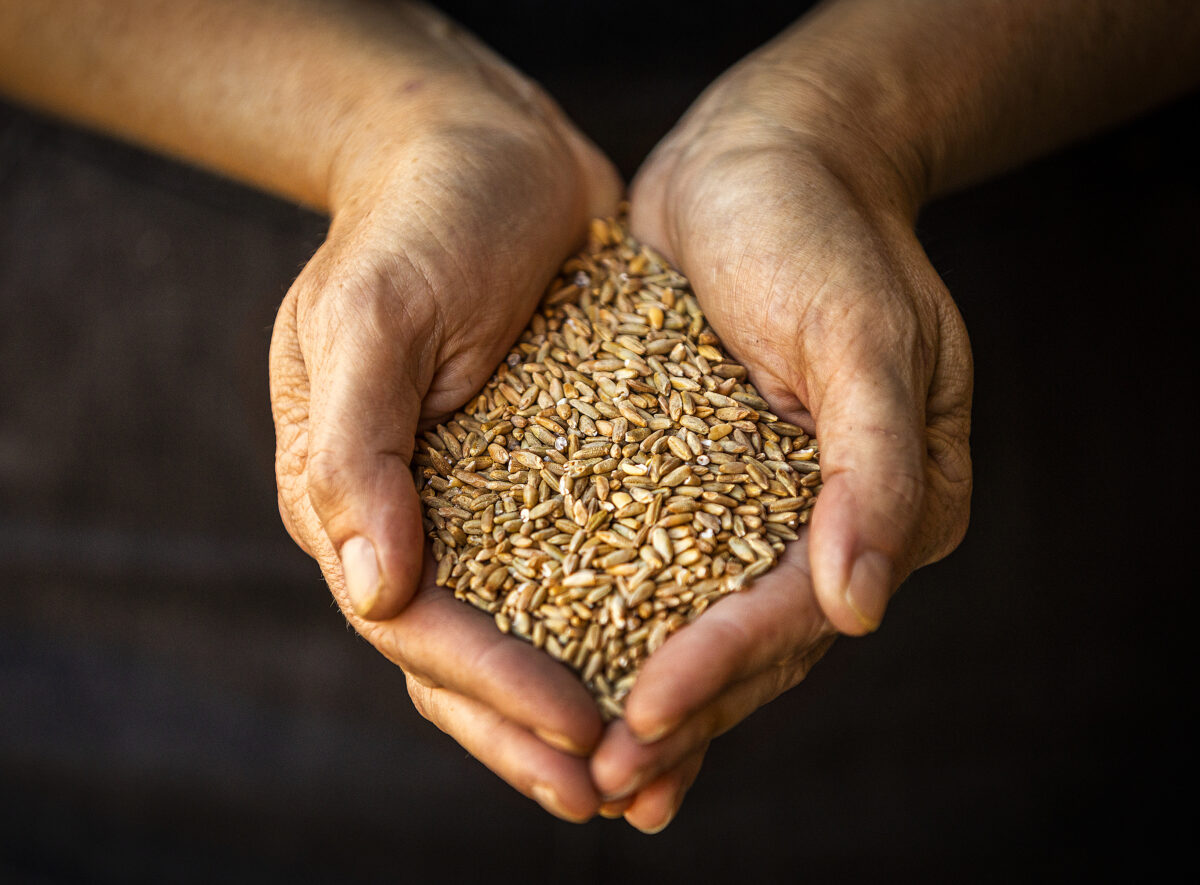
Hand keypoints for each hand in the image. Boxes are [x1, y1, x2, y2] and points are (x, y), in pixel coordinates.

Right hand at [268, 74, 621, 818]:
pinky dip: (627, 621)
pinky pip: (590, 562)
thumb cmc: (417, 219)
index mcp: (350, 495)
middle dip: (534, 732)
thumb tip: (371, 590)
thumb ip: (352, 453)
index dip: (493, 689)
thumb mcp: (370, 317)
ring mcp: (488, 496)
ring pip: (532, 626)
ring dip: (586, 700)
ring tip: (656, 768)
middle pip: (468, 656)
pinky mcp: (555, 468)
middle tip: (613, 795)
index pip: (417, 624)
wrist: (485, 147)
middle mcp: (418, 512)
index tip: (580, 733)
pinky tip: (684, 660)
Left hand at [590, 58, 972, 829]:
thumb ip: (874, 471)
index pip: (805, 608)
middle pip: (758, 640)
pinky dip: (617, 619)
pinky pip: (656, 562)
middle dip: (684, 711)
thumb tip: (861, 610)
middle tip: (606, 784)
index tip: (644, 715)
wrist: (761, 154)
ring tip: (587, 773)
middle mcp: (831, 516)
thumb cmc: (819, 229)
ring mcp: (760, 501)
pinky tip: (563, 667)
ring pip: (704, 619)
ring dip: (649, 692)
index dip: (727, 667)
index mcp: (895, 497)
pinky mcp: (696, 474)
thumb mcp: (863, 333)